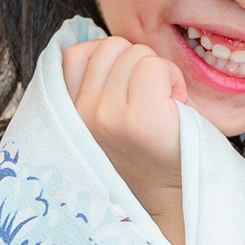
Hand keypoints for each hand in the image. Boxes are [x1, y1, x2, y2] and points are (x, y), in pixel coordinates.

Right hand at [63, 37, 187, 244]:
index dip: (107, 61)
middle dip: (137, 64)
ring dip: (158, 72)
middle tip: (149, 101)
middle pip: (110, 46)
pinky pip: (155, 66)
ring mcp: (107, 117)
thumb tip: (98, 42)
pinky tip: (175, 107)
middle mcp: (80, 117)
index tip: (125, 91)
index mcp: (67, 117)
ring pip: (135, 52)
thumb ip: (92, 86)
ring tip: (162, 107)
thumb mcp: (105, 120)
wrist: (177, 201)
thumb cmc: (151, 155)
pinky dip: (172, 78)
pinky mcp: (139, 119)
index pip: (73, 54)